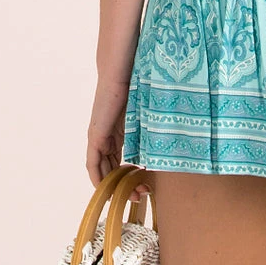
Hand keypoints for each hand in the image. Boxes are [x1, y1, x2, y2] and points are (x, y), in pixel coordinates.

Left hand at [86, 77, 150, 202]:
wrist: (122, 70)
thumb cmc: (137, 84)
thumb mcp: (147, 112)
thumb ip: (151, 127)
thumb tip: (172, 139)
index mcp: (119, 131)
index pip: (120, 159)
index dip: (130, 175)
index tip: (144, 185)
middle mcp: (107, 136)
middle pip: (111, 167)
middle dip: (124, 184)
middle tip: (141, 195)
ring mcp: (99, 136)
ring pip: (102, 168)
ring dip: (113, 184)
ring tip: (131, 195)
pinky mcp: (95, 135)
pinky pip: (93, 163)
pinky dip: (98, 177)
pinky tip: (108, 187)